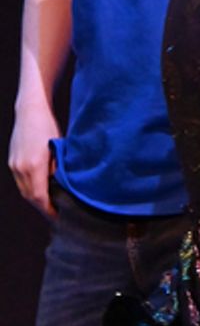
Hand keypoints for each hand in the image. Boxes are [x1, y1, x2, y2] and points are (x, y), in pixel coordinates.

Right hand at [9, 103, 59, 218]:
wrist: (30, 110)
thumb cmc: (49, 126)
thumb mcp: (59, 148)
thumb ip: (58, 169)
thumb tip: (61, 186)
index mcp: (34, 165)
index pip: (39, 196)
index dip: (48, 208)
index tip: (58, 215)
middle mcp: (20, 168)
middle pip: (29, 196)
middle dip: (42, 206)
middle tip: (56, 212)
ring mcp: (14, 165)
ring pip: (23, 189)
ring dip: (35, 198)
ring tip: (49, 203)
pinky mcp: (12, 161)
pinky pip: (20, 181)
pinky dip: (29, 188)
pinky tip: (40, 189)